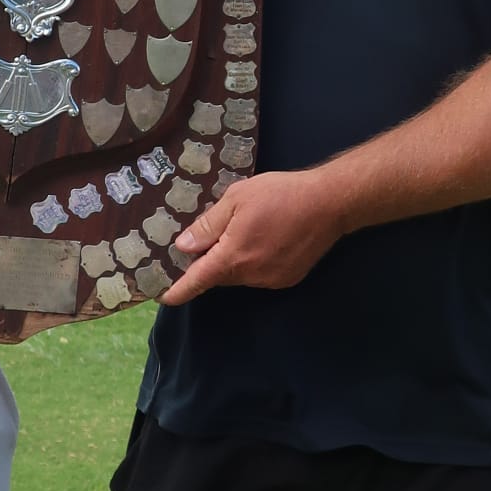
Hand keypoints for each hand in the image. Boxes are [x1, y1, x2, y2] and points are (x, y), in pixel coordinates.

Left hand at [160, 170, 350, 305]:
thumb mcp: (237, 199)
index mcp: (233, 257)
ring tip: (240, 231)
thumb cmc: (280, 195)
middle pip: (218, 276)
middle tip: (201, 241)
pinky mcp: (288, 278)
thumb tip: (184, 246)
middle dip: (207, 264)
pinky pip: (259, 274)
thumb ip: (208, 225)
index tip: (160, 296)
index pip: (196, 281)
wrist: (329, 203)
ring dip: (232, 260)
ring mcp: (271, 280)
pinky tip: (262, 238)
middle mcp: (251, 276)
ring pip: (239, 275)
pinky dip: (253, 262)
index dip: (176, 290)